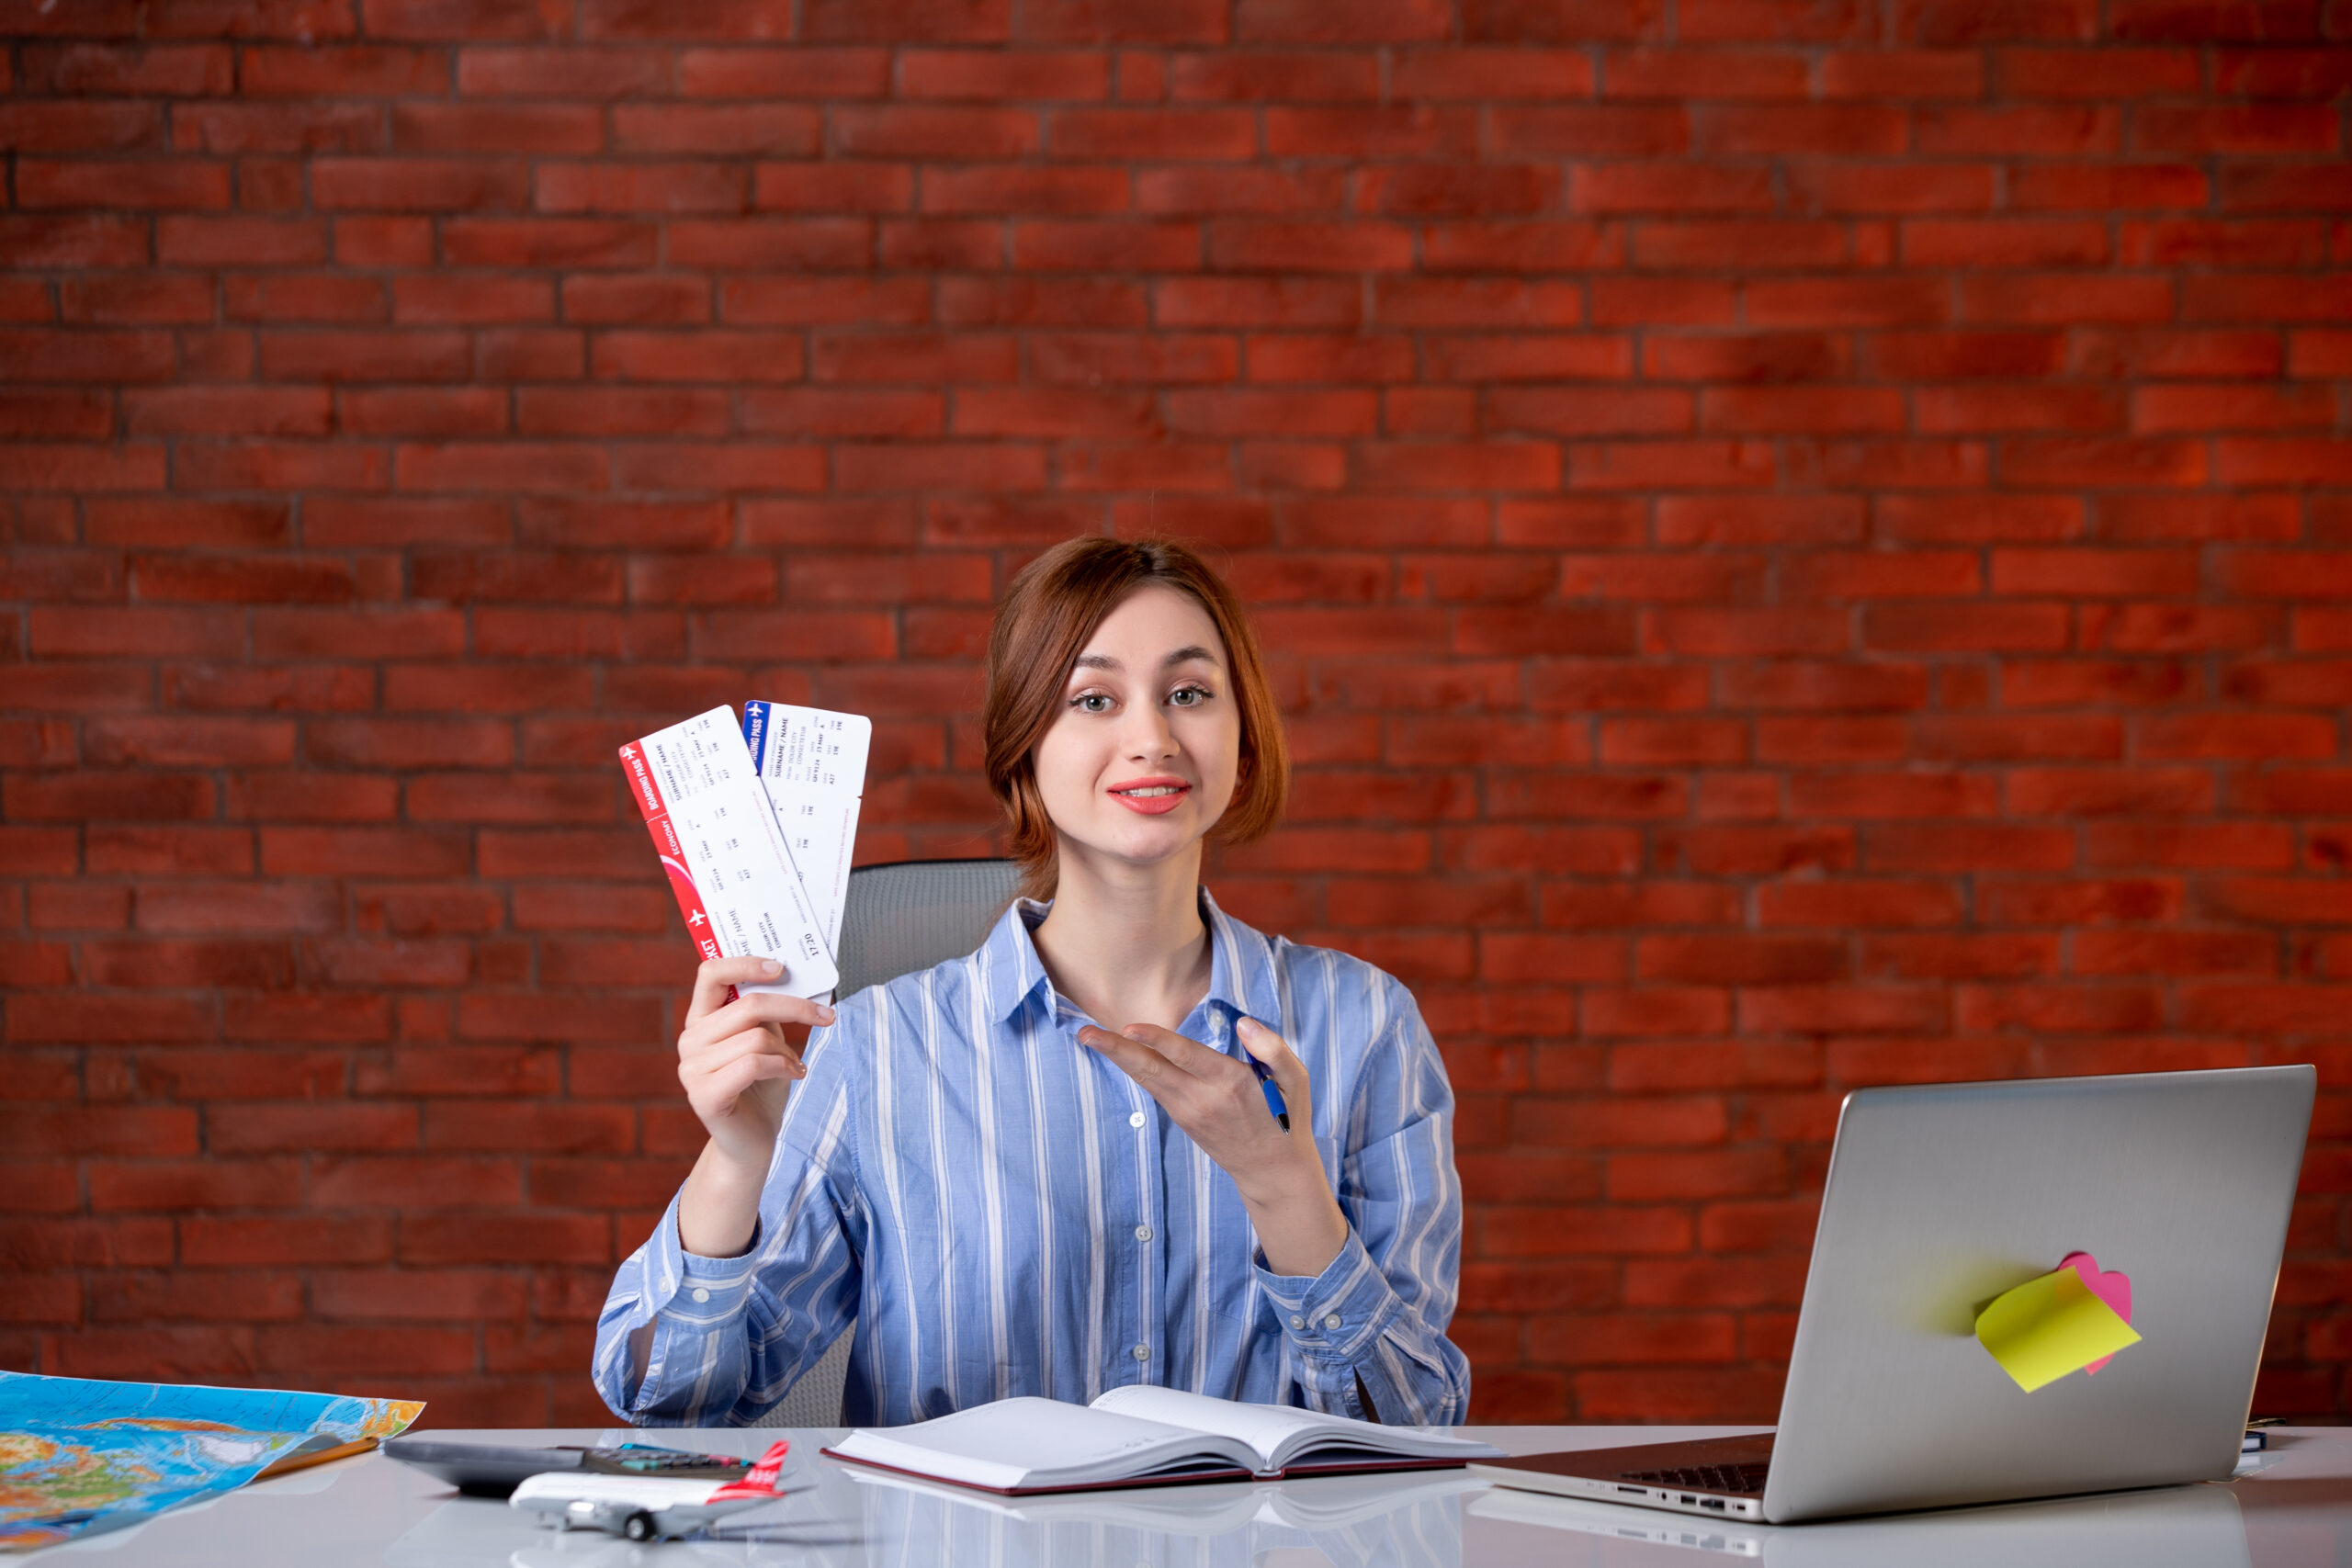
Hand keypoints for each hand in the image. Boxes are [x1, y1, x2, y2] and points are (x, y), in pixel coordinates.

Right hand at [676, 956, 834, 1171]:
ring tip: (795, 1065)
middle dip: (795, 1008)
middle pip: (748, 1006)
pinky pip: (755, 1064)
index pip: (710, 973)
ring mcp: (692, 1069)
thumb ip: (764, 1011)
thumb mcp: (766, 1039)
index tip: (781, 968)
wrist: (752, 1141)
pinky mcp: (704, 1095)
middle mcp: (689, 1041)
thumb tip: (789, 977)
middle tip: (827, 1016)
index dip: (745, 963)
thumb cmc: (761, 1087)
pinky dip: (783, 1067)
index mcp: (700, 1020)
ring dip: (788, 1051)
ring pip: (757, 1038)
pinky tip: (793, 1075)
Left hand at [1078, 1015, 1347, 1276]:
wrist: (1272, 1170)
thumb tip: (1243, 1023)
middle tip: (1085, 1033)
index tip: (1129, 1027)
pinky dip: (1134, 1068)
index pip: (1186, 1056)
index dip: (1157, 1040)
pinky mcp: (1182, 1119)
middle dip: (1116, 1051)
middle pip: (1151, 1070)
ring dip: (1117, 1058)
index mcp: (1232, 1084)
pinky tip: (1120, 1053)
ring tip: (1089, 1037)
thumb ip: (1273, 1048)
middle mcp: (1203, 1098)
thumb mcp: (1296, 1080)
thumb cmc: (1286, 1117)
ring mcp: (1188, 1112)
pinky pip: (1154, 1088)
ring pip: (1147, 1079)